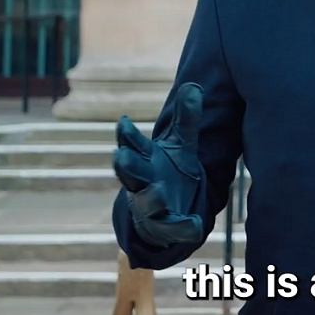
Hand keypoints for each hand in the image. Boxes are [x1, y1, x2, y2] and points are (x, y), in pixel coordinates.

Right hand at [113, 82, 205, 247]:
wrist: (168, 212)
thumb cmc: (169, 171)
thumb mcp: (181, 144)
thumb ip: (186, 119)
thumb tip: (193, 85)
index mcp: (145, 159)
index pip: (132, 145)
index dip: (126, 135)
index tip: (122, 121)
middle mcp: (142, 182)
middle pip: (130, 173)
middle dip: (125, 166)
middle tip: (119, 156)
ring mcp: (150, 206)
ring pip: (146, 202)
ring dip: (151, 197)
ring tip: (158, 191)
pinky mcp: (164, 227)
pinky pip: (172, 228)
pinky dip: (183, 227)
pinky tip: (195, 224)